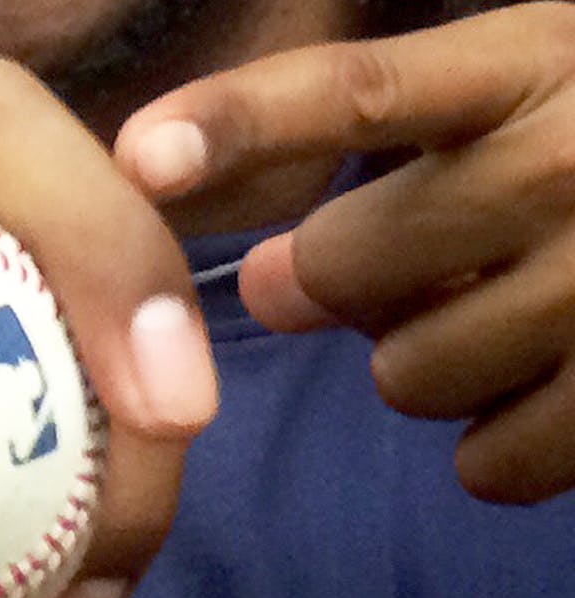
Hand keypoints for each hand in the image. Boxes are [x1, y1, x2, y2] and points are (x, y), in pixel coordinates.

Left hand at [114, 1, 574, 502]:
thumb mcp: (516, 94)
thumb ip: (378, 155)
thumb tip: (264, 284)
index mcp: (527, 65)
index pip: (354, 92)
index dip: (237, 124)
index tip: (136, 162)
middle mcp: (572, 164)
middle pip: (344, 268)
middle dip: (337, 284)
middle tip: (397, 267)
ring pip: (408, 376)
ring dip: (423, 362)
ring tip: (492, 315)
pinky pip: (492, 463)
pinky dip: (494, 442)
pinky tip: (539, 381)